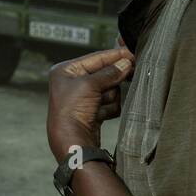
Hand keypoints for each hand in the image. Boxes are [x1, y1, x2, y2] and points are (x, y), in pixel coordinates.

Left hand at [47, 46, 133, 160]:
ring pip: (109, 89)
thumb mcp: (90, 85)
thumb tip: (125, 63)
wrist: (72, 141)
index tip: (130, 53)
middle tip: (130, 73)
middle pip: (104, 74)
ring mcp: (83, 98)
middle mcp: (73, 83)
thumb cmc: (71, 112)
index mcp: (66, 71)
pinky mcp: (92, 112)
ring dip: (109, 97)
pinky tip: (100, 115)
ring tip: (99, 105)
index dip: (114, 56)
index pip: (95, 58)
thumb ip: (110, 72)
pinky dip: (109, 108)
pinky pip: (109, 104)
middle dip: (112, 80)